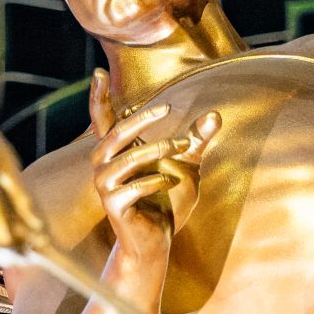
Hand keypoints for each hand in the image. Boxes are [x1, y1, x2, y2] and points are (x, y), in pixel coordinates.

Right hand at [88, 71, 218, 252]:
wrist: (157, 242)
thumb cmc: (167, 201)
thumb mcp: (186, 165)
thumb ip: (196, 141)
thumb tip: (215, 114)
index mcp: (116, 152)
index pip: (102, 120)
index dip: (98, 97)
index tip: (98, 72)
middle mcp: (104, 166)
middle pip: (116, 133)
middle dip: (143, 120)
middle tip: (168, 108)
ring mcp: (106, 187)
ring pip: (126, 160)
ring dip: (157, 151)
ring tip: (182, 146)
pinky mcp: (114, 207)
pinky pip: (132, 188)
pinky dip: (154, 182)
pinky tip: (170, 181)